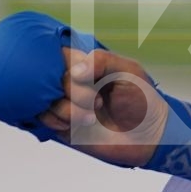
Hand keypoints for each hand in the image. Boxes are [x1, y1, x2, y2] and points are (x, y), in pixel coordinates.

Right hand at [38, 47, 168, 166]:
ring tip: (92, 118)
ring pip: (44, 99)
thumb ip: (102, 61)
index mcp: (87, 65)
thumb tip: (75, 71)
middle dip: (74, 91)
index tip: (84, 77)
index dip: (66, 65)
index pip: (59, 55)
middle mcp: (73, 82)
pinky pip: (42, 118)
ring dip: (67, 109)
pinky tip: (77, 125)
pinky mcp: (61, 124)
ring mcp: (65, 102)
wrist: (148, 137)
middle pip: (50, 78)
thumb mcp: (129, 72)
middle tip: (98, 102)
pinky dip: (57, 121)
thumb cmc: (142, 101)